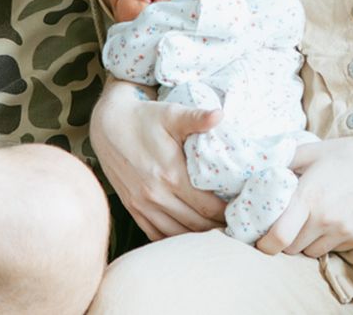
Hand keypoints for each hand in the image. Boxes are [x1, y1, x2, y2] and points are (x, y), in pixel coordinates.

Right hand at [90, 81, 226, 239]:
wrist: (108, 126)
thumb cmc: (145, 118)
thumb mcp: (172, 113)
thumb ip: (196, 118)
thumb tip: (219, 115)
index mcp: (170, 174)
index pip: (206, 206)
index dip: (227, 212)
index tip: (243, 212)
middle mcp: (155, 195)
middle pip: (195, 224)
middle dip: (218, 227)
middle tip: (238, 226)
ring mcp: (141, 205)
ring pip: (176, 233)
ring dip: (198, 236)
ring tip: (220, 233)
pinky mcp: (132, 208)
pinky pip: (155, 234)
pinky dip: (175, 238)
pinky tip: (191, 236)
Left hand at [256, 135, 352, 257]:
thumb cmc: (350, 153)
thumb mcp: (312, 150)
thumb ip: (283, 162)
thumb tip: (257, 173)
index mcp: (309, 196)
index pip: (277, 237)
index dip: (264, 242)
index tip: (261, 237)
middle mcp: (324, 218)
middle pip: (290, 248)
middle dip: (285, 238)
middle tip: (288, 221)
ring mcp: (342, 231)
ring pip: (310, 251)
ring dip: (305, 241)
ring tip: (313, 218)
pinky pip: (331, 249)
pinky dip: (326, 239)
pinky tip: (334, 217)